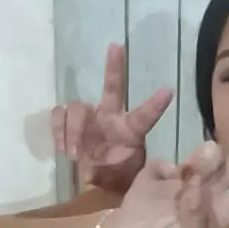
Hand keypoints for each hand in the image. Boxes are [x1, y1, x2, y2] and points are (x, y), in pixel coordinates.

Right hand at [53, 44, 173, 194]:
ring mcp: (90, 117)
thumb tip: (93, 171)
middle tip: (117, 47)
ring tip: (75, 154)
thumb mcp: (125, 178)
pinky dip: (59, 130)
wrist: (98, 180)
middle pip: (112, 88)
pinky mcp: (70, 122)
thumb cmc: (117, 176)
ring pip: (77, 107)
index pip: (145, 115)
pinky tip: (64, 149)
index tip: (169, 92)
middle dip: (115, 67)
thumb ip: (113, 173)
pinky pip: (59, 114)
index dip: (156, 105)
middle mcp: (111, 117)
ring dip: (73, 130)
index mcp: (131, 130)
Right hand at [94, 115, 228, 227]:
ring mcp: (184, 180)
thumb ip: (196, 218)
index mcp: (223, 213)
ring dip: (207, 158)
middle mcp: (210, 192)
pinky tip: (160, 183)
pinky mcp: (158, 173)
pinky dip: (165, 173)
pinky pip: (166, 166)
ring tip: (209, 153)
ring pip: (204, 160)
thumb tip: (196, 188)